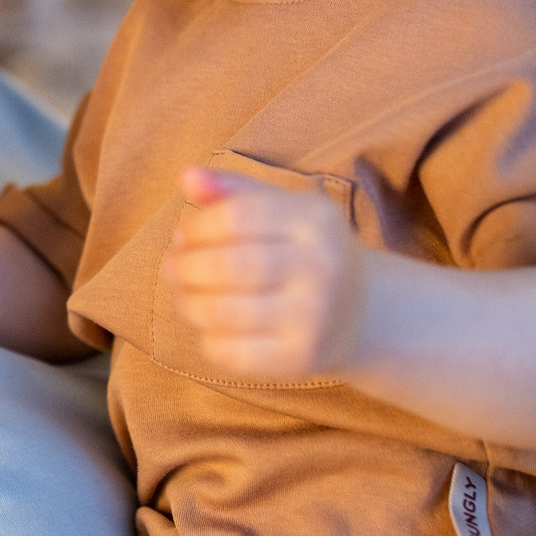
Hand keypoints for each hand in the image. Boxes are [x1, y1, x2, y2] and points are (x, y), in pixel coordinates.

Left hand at [161, 167, 365, 380]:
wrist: (363, 312)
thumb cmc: (306, 251)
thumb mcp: (284, 210)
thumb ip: (234, 191)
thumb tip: (186, 177)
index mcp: (315, 220)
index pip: (237, 217)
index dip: (196, 227)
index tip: (182, 235)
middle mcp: (321, 267)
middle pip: (227, 266)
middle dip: (185, 266)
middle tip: (173, 267)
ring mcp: (313, 317)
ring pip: (221, 311)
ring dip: (188, 302)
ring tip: (185, 294)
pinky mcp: (300, 358)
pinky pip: (231, 351)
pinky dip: (207, 336)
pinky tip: (209, 325)